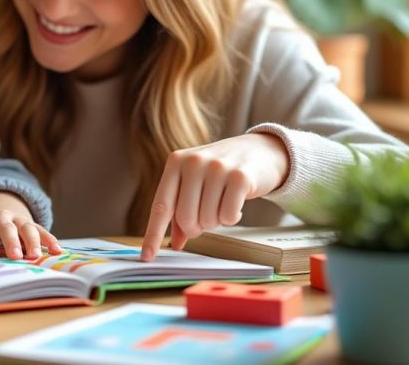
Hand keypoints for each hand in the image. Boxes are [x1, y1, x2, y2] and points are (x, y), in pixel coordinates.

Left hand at [0, 191, 62, 259]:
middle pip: (7, 226)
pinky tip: (57, 250)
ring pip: (26, 227)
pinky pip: (41, 230)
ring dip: (32, 241)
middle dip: (11, 241)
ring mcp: (18, 219)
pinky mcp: (31, 224)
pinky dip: (50, 239)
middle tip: (15, 256)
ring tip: (35, 256)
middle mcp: (1, 215)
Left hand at [140, 132, 288, 260]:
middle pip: (186, 219)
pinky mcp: (240, 177)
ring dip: (216, 221)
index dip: (153, 234)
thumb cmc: (221, 171)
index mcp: (175, 162)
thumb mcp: (195, 182)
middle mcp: (193, 162)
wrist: (261, 150)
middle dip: (196, 228)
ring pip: (208, 220)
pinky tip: (237, 202)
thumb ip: (181, 210)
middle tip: (206, 217)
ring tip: (223, 202)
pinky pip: (228, 217)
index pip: (161, 206)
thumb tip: (174, 243)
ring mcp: (217, 168)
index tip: (147, 257)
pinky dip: (232, 217)